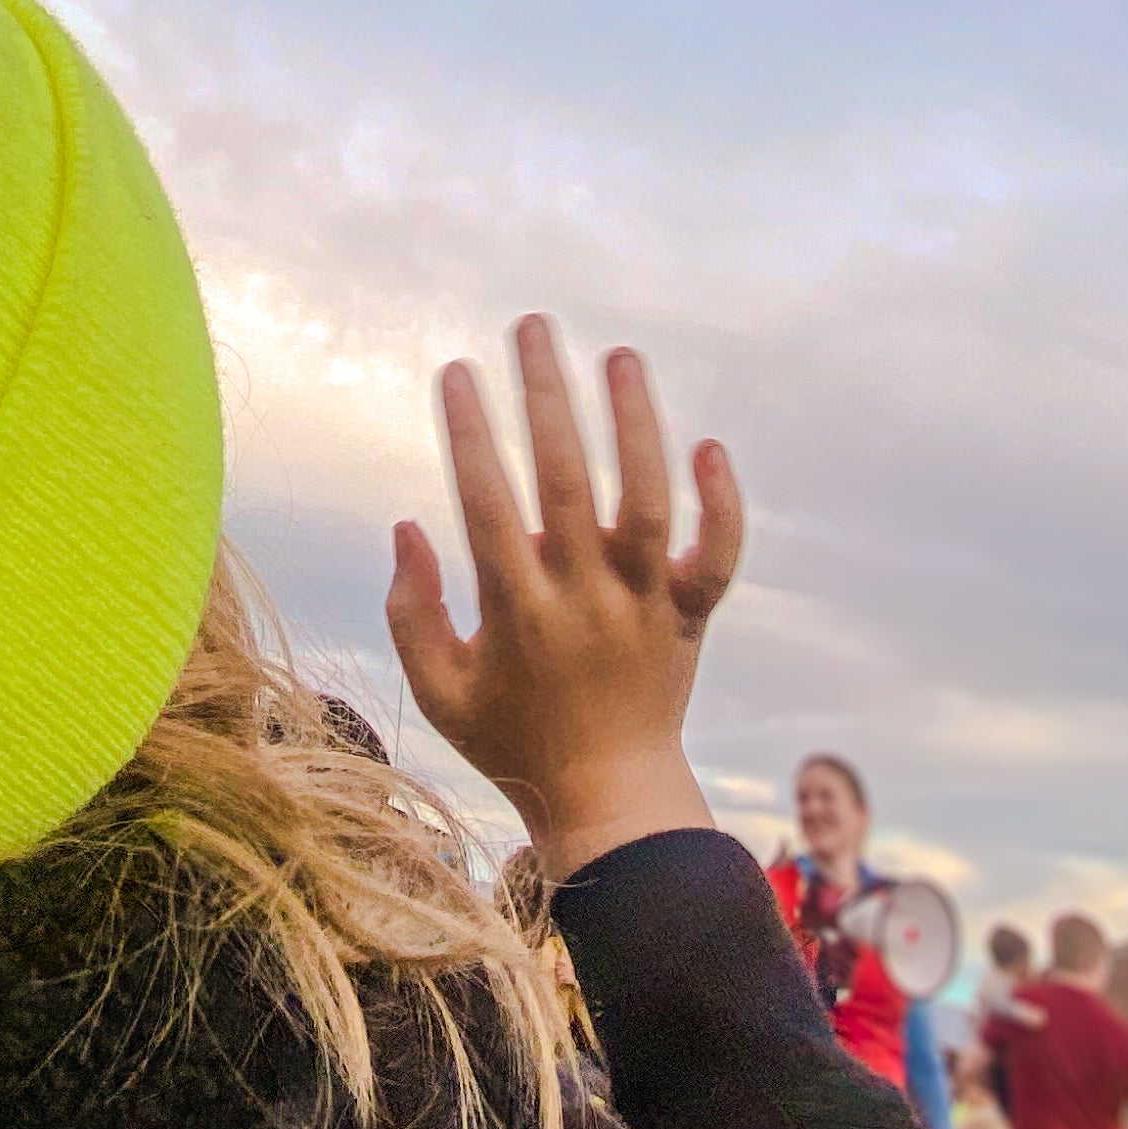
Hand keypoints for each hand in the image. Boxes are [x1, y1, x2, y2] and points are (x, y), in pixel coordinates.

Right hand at [386, 318, 742, 881]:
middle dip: (544, 397)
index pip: (487, 502)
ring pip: (645, 499)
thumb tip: (407, 523)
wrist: (610, 800)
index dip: (468, 432)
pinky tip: (708, 444)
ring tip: (618, 356)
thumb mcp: (439, 691)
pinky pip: (716, 556)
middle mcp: (583, 599)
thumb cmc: (512, 741)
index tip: (454, 371)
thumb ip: (411, 611)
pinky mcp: (691, 615)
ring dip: (633, 422)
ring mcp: (644, 604)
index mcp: (516, 612)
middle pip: (564, 480)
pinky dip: (720, 503)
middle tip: (532, 328)